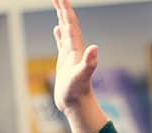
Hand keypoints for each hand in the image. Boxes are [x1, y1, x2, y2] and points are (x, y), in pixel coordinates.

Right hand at [51, 0, 97, 114]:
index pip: (71, 25)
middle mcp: (74, 49)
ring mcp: (70, 55)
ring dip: (62, 18)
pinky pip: (61, 43)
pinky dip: (59, 34)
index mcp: (76, 48)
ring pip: (66, 31)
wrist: (78, 105)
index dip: (66, 10)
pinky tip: (57, 30)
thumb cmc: (78, 92)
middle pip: (69, 24)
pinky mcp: (65, 63)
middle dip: (63, 9)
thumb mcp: (82, 76)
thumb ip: (89, 63)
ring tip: (58, 5)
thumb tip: (94, 48)